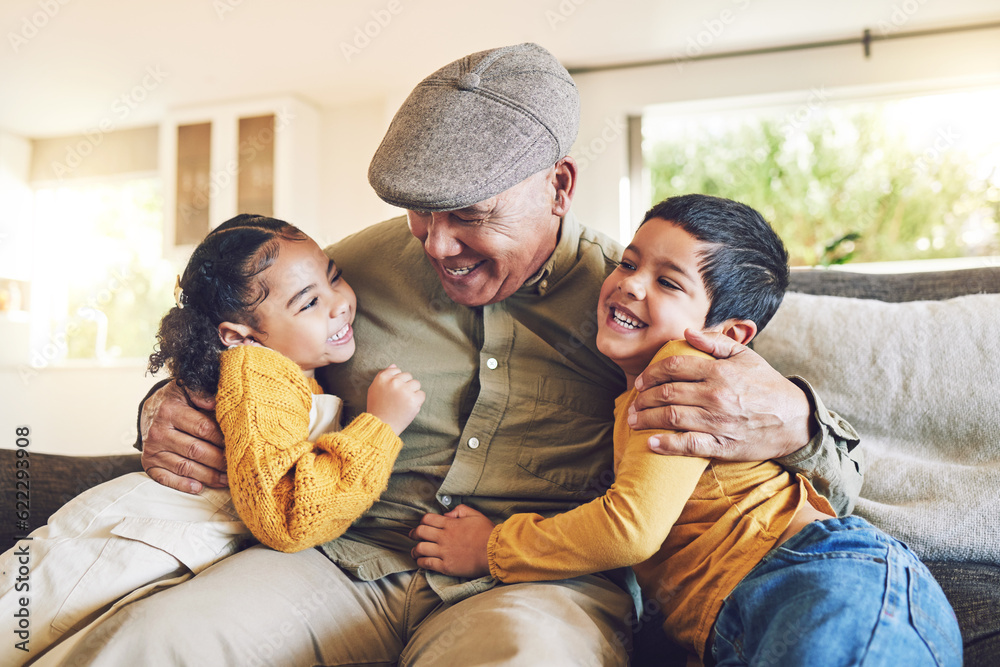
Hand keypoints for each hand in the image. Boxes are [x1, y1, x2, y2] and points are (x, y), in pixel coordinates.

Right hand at [140, 380, 227, 493]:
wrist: (150, 410)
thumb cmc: (177, 400)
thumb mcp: (187, 389)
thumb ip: (202, 393)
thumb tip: (218, 403)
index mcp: (170, 411)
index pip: (203, 428)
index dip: (222, 439)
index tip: (238, 445)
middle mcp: (159, 431)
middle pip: (196, 450)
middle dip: (219, 461)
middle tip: (236, 466)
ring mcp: (152, 450)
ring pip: (185, 467)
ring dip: (208, 476)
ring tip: (226, 480)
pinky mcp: (148, 464)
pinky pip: (165, 479)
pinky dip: (182, 485)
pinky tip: (199, 487)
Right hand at [366, 365, 425, 434]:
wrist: (381, 426)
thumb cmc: (377, 407)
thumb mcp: (374, 389)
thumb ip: (384, 375)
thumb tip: (395, 365)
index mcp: (383, 377)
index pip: (397, 370)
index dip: (396, 381)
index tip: (392, 391)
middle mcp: (394, 382)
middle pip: (408, 376)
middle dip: (405, 386)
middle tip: (398, 398)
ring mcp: (404, 390)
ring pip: (416, 384)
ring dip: (413, 392)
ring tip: (403, 402)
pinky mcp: (413, 400)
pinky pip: (422, 394)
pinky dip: (417, 401)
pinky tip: (408, 407)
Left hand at [409, 504, 494, 577]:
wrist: (495, 553)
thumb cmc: (487, 534)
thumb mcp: (475, 515)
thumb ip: (459, 510)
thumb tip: (447, 514)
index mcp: (450, 524)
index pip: (427, 519)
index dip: (422, 521)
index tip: (422, 525)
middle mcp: (444, 537)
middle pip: (420, 532)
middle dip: (414, 533)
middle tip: (413, 535)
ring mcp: (444, 552)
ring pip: (420, 548)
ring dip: (415, 549)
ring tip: (414, 551)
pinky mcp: (446, 566)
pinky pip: (427, 563)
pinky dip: (421, 562)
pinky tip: (421, 561)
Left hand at [629, 329, 813, 460]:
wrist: (796, 420)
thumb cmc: (768, 385)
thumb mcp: (746, 356)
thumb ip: (716, 342)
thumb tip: (688, 333)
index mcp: (719, 371)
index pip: (674, 367)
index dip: (652, 372)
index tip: (642, 380)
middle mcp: (715, 395)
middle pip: (667, 393)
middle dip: (644, 397)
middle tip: (634, 401)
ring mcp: (718, 422)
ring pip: (671, 417)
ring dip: (647, 418)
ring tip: (635, 419)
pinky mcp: (722, 445)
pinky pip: (688, 445)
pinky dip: (666, 444)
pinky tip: (651, 443)